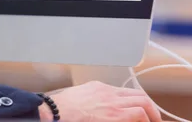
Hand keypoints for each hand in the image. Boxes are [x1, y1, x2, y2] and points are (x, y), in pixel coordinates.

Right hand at [40, 81, 161, 121]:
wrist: (54, 111)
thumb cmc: (61, 109)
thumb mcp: (79, 97)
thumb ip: (93, 99)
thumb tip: (100, 109)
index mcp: (99, 88)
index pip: (126, 92)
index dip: (137, 101)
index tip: (141, 110)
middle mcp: (108, 93)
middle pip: (139, 95)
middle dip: (150, 107)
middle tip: (153, 118)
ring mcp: (113, 103)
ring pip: (143, 102)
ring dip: (151, 115)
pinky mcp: (116, 115)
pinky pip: (138, 114)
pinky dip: (144, 119)